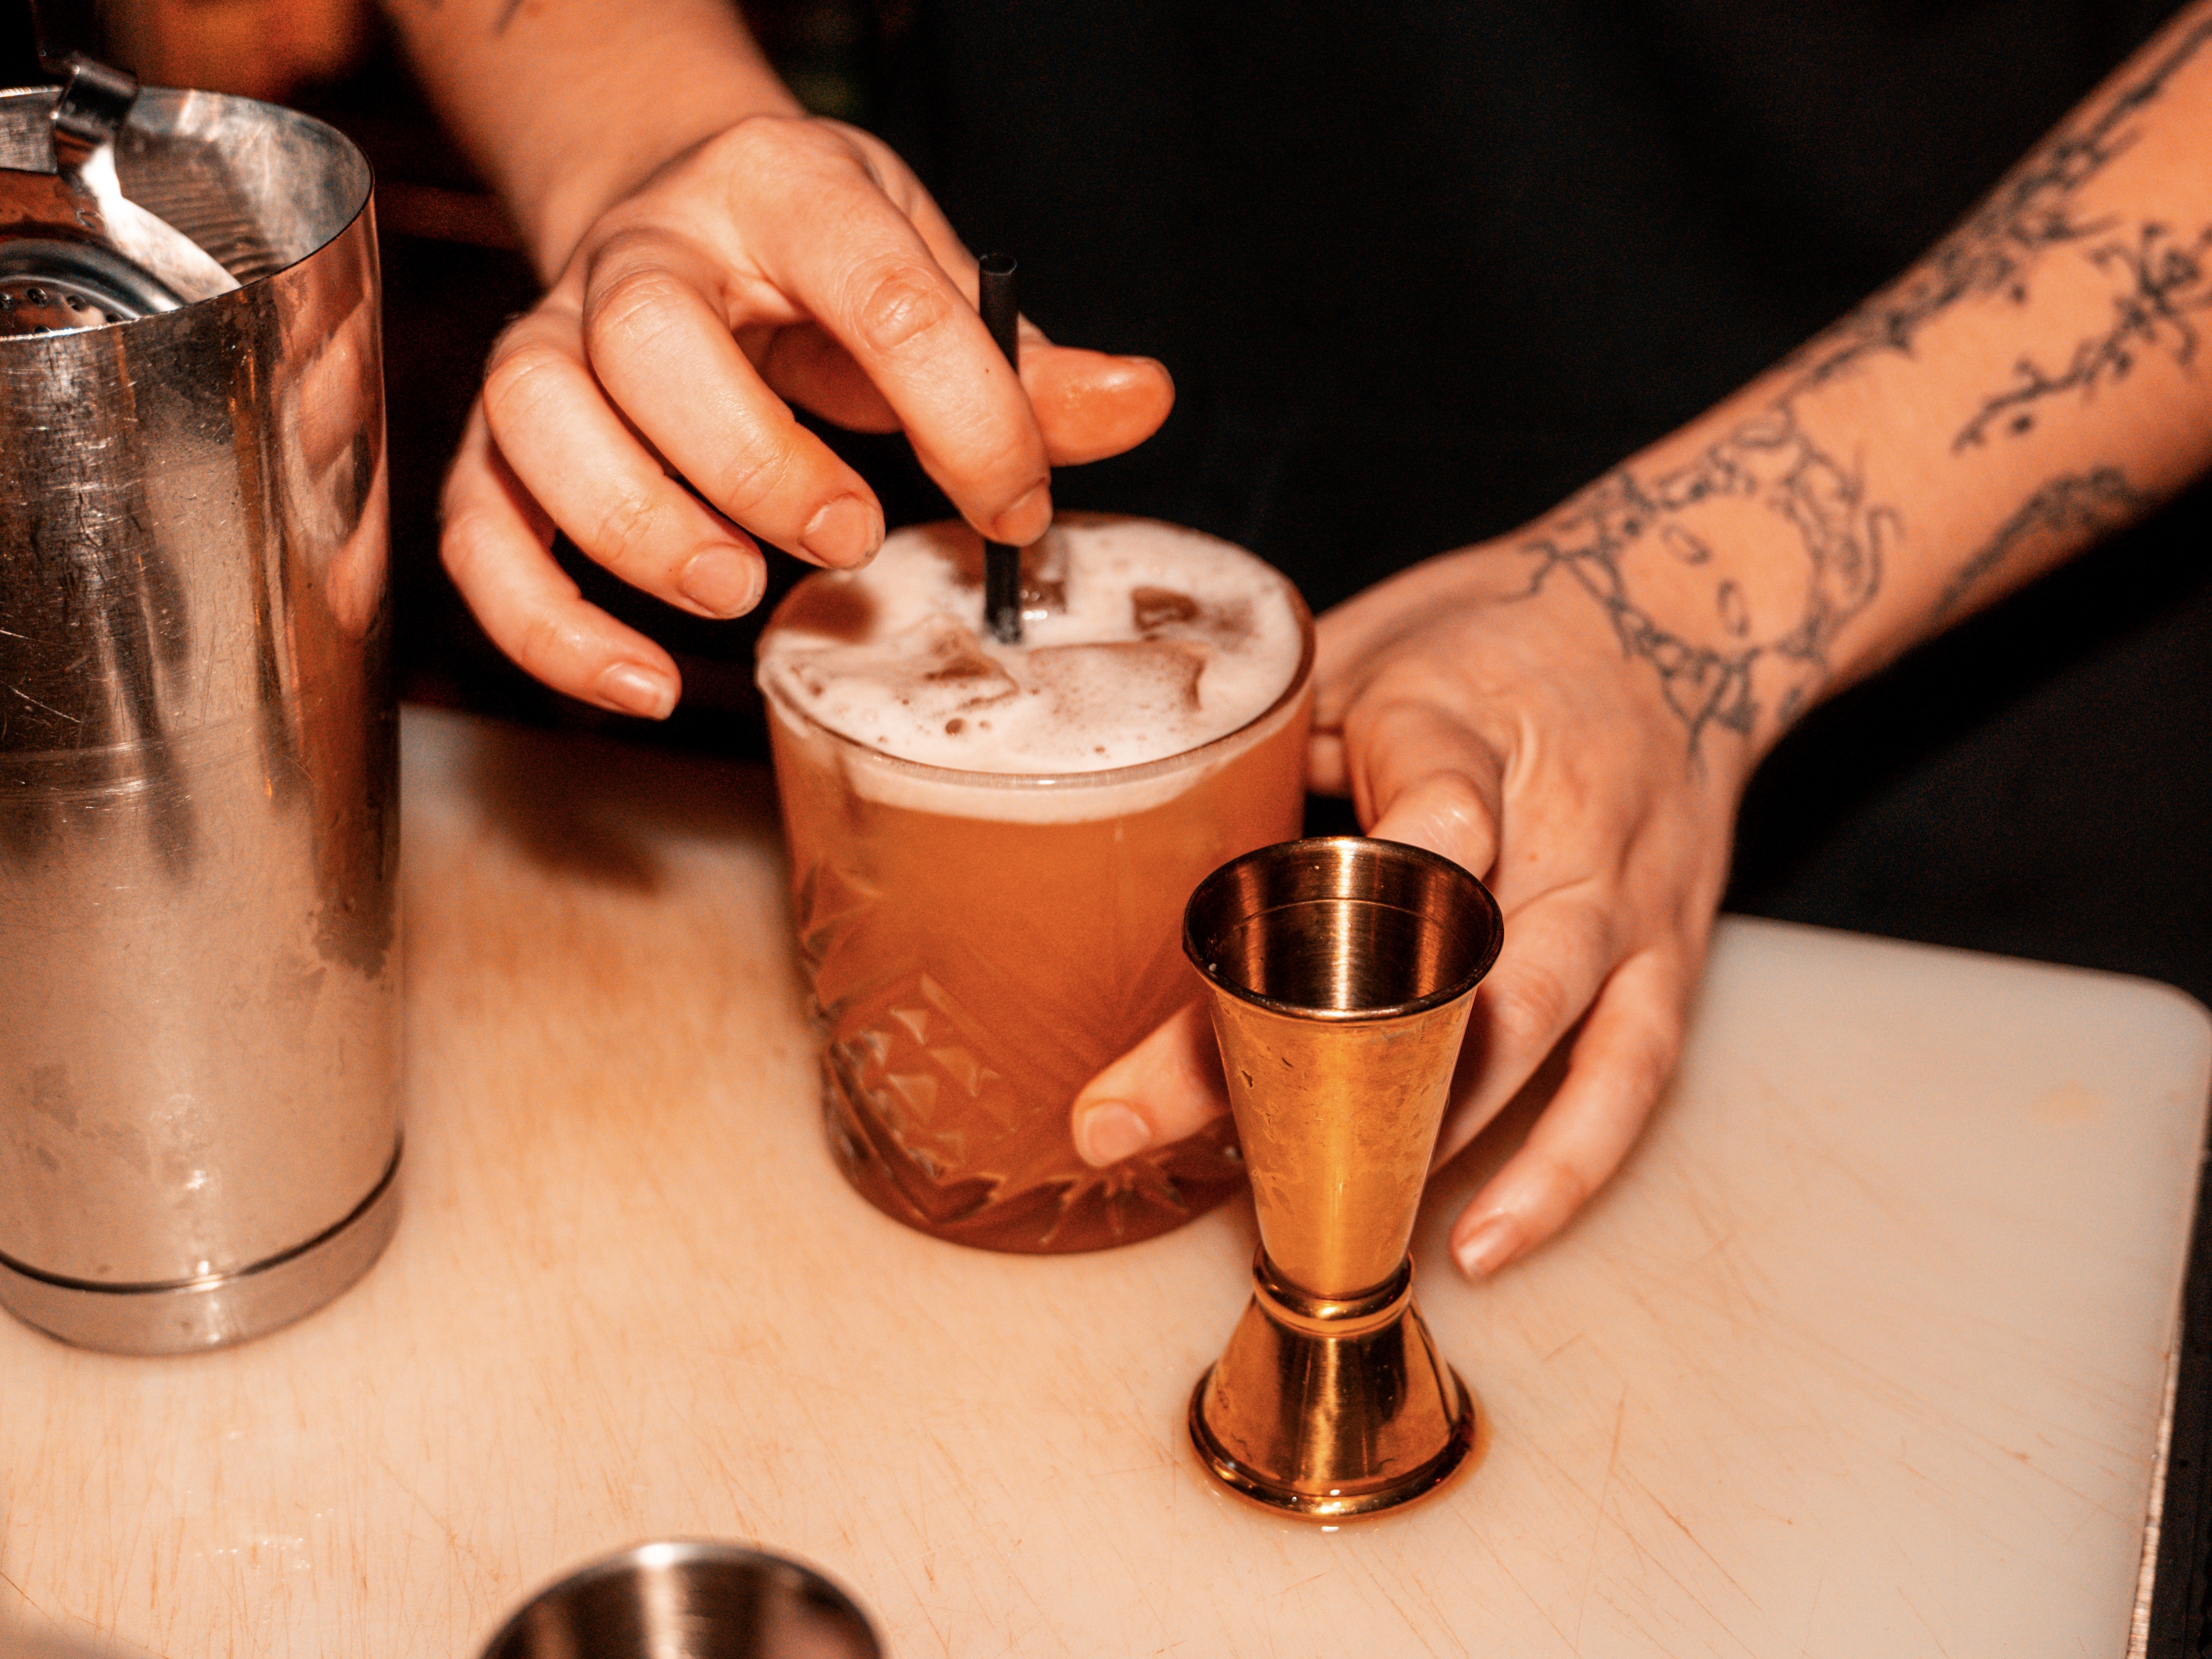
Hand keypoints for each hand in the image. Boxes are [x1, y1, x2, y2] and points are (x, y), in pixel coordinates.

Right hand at [440, 114, 1173, 716]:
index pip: (879, 289)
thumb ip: (1021, 357)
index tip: (1017, 504)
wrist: (672, 207)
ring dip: (641, 530)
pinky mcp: (498, 434)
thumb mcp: (925, 270)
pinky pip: (477, 531)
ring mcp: (552, 339)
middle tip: (848, 535)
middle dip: (756, 459)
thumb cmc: (813, 262)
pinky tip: (642, 682)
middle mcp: (643, 254)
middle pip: (653, 340)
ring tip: (740, 591)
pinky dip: (546, 623)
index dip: (965, 413)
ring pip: (539, 422)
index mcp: (781, 193)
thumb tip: (1142, 403)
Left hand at [1069, 535, 1747, 1276]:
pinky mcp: (1670, 958)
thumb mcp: (1369, 642)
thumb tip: (1136, 819)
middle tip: (1232, 1142)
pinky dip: (1561, 1171)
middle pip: (1455, 962)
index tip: (1240, 980)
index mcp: (1465, 725)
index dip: (1349, 899)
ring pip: (1533, 1038)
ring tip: (1341, 1212)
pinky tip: (1486, 1240)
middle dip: (1341, 1063)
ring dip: (1433, 1133)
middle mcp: (1560, 823)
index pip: (1424, 818)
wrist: (1685, 614)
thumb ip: (1276, 730)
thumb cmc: (1496, 632)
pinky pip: (1627, 1080)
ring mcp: (1624, 901)